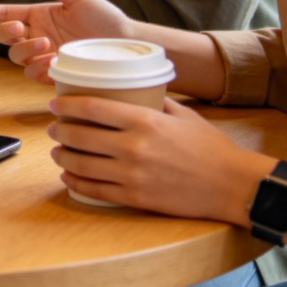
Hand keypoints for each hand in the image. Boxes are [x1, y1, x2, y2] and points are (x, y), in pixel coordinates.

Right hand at [0, 0, 131, 81]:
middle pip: (5, 38)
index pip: (3, 14)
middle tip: (27, 32)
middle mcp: (37, 35)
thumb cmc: (105, 17)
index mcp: (38, 15)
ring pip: (16, 58)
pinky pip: (32, 75)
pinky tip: (51, 63)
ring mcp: (44, 55)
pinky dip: (36, 69)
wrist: (126, 46)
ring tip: (48, 46)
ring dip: (25, 52)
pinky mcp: (52, 74)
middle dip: (9, 35)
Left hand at [46, 94, 267, 221]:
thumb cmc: (209, 147)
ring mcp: (133, 175)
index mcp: (143, 120)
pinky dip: (76, 183)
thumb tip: (130, 88)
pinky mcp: (136, 198)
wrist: (234, 186)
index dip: (66, 106)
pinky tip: (68, 177)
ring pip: (82, 165)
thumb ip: (153, 101)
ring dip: (62, 157)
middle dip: (59, 132)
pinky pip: (96, 191)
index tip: (54, 104)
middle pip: (80, 136)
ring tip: (57, 152)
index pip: (91, 108)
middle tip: (53, 129)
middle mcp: (133, 147)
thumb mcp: (181, 113)